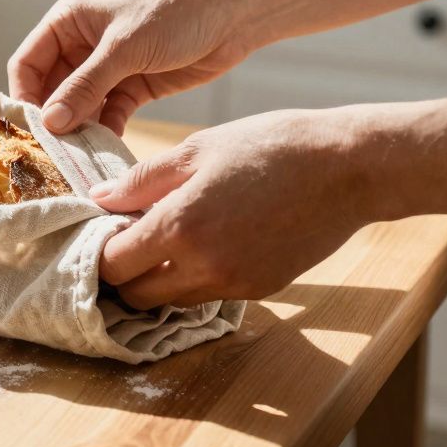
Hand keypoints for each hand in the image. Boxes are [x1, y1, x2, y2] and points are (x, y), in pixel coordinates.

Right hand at [7, 0, 255, 134]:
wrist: (233, 17)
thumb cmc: (174, 14)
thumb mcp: (125, 49)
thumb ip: (85, 86)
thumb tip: (50, 122)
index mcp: (68, 22)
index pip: (27, 63)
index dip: (24, 95)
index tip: (31, 129)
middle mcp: (80, 46)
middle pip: (50, 90)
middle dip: (53, 119)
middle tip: (55, 151)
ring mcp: (105, 69)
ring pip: (78, 107)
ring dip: (78, 129)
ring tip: (80, 156)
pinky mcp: (130, 88)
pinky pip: (106, 115)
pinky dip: (105, 131)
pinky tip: (106, 149)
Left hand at [94, 108, 375, 308]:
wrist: (348, 168)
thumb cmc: (270, 146)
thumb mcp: (196, 150)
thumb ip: (140, 181)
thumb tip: (98, 200)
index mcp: (179, 226)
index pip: (113, 266)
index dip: (98, 253)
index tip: (101, 233)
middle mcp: (203, 266)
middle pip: (137, 295)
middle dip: (123, 274)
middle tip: (127, 240)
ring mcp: (235, 284)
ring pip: (171, 300)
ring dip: (158, 279)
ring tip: (165, 240)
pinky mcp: (262, 290)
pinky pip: (209, 295)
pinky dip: (194, 279)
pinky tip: (204, 245)